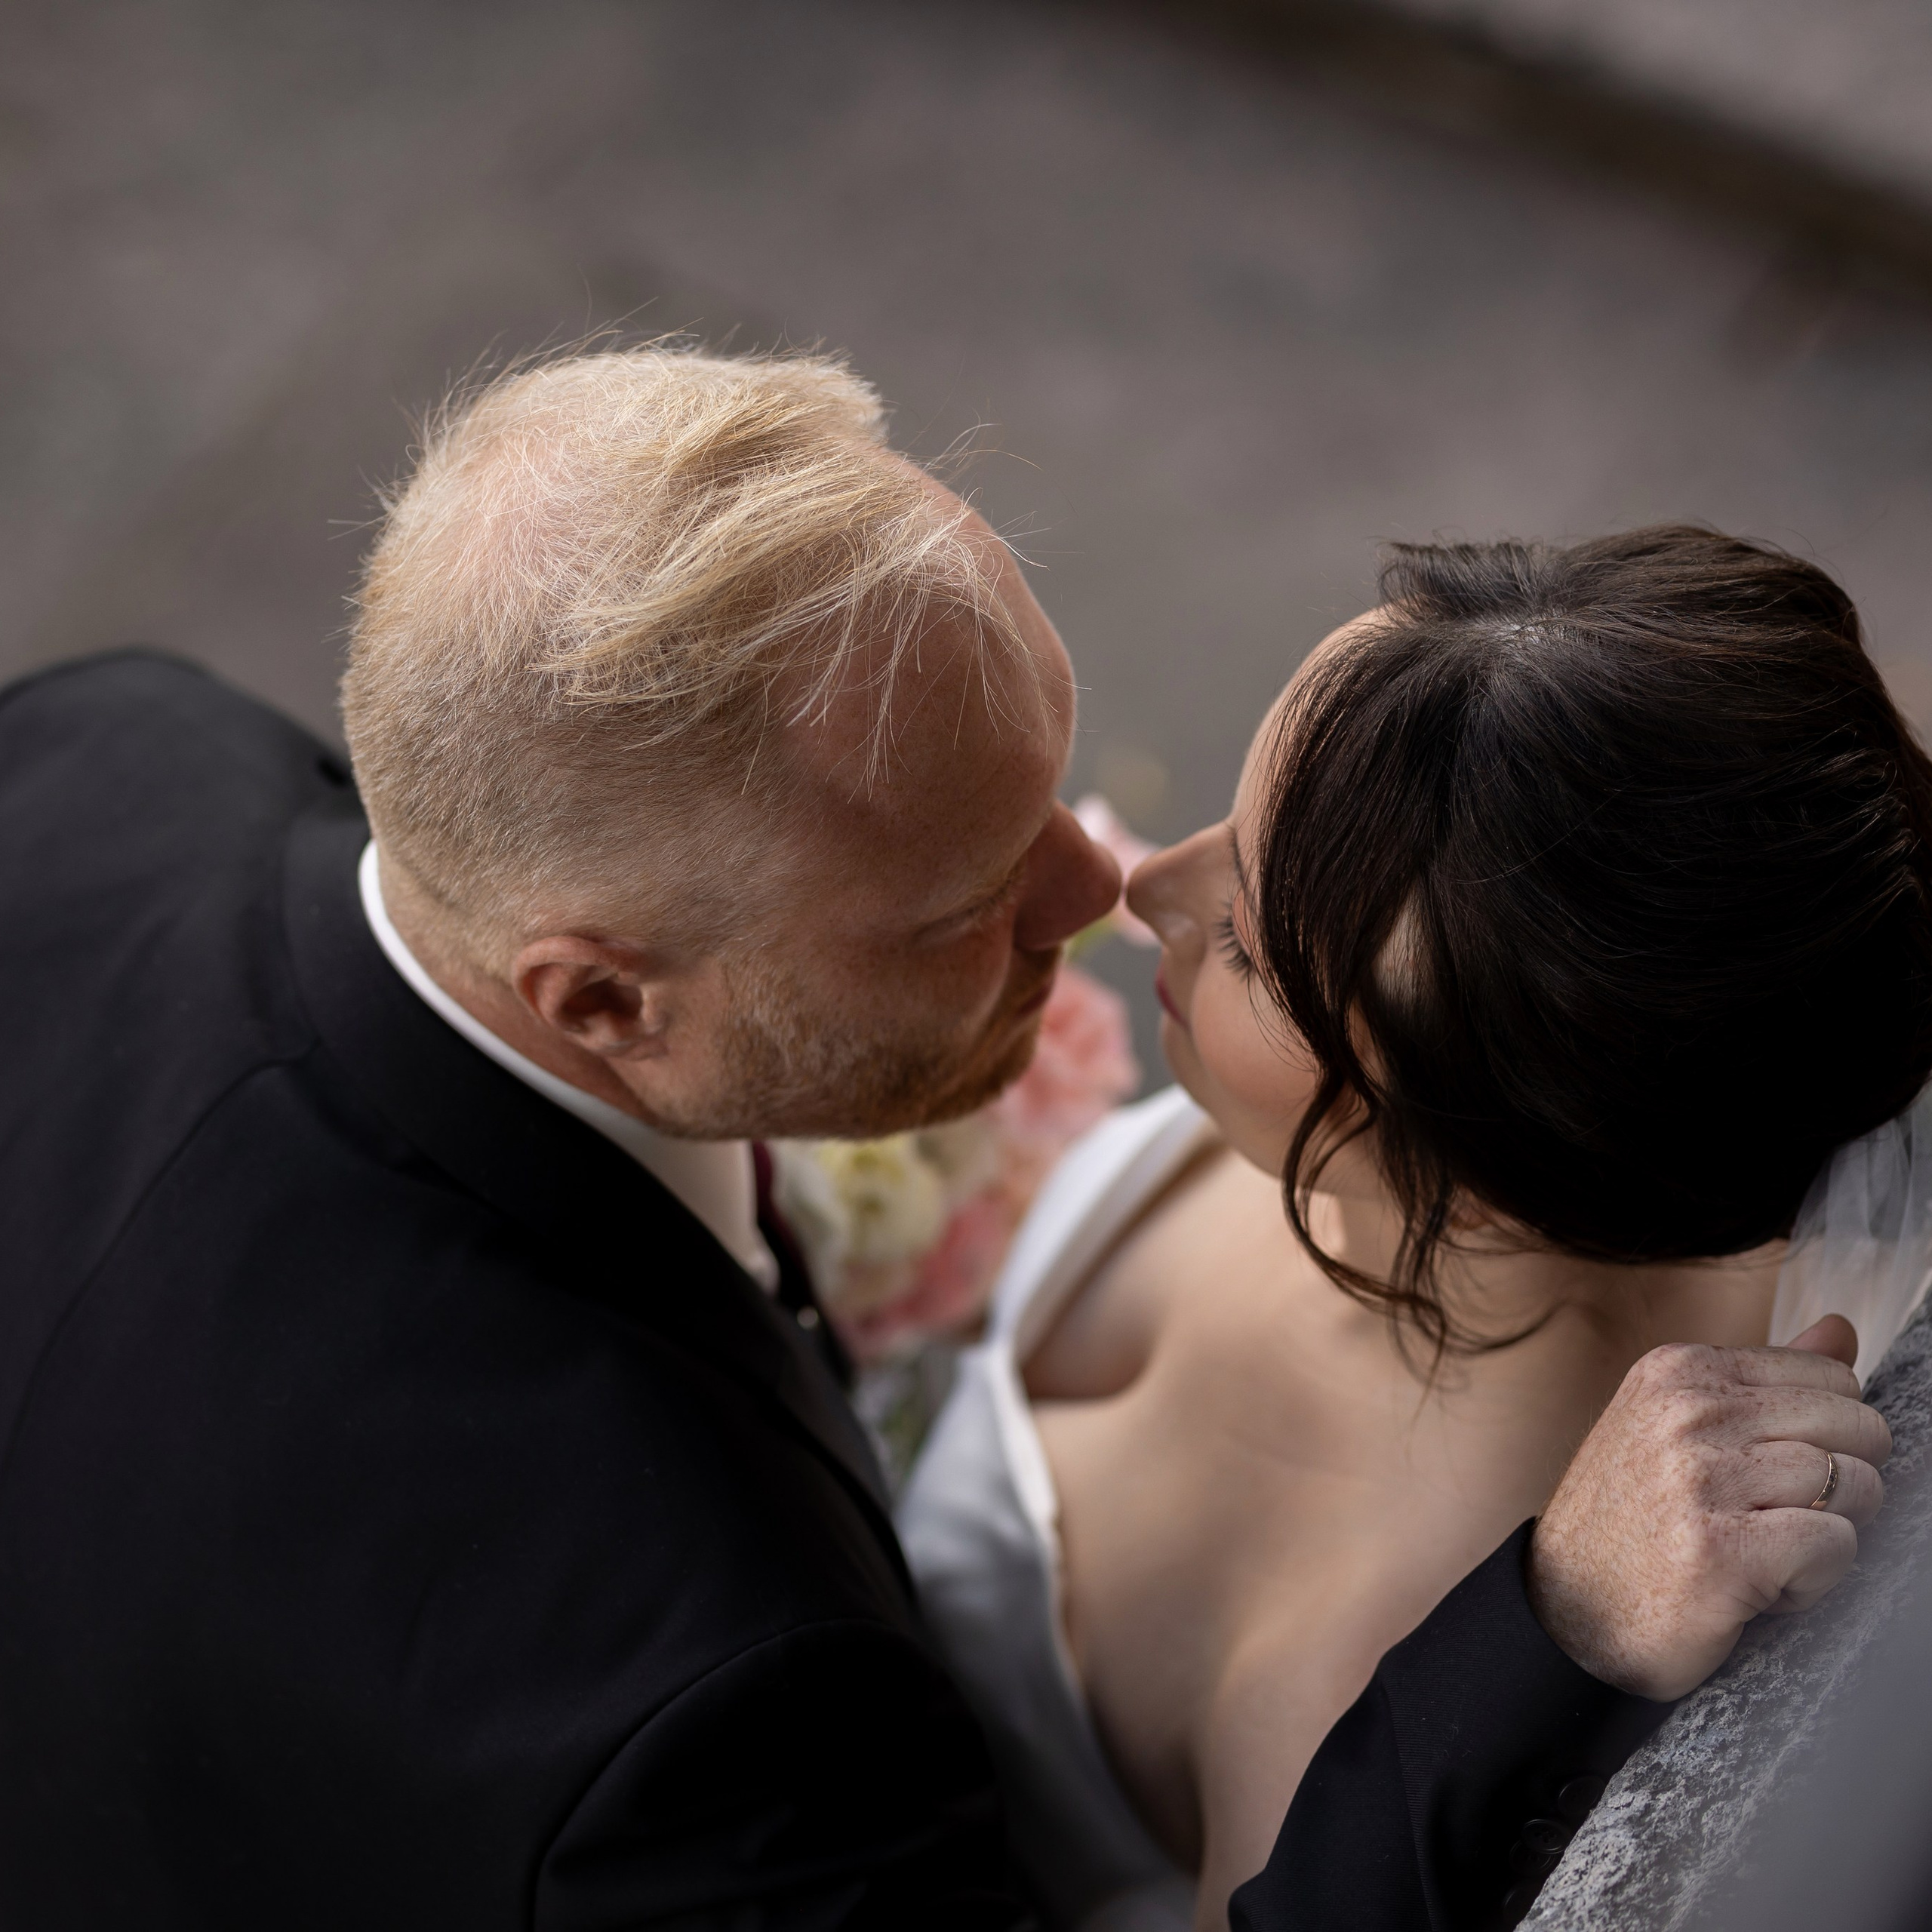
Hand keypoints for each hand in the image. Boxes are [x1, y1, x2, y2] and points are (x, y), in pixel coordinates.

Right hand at [1527, 1315, 1891, 1700]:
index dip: (1824, 1436)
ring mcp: (1700, 1478)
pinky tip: (1759, 1589)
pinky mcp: (1722, 1550)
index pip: (1832, 1377)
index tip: (1769, 1472)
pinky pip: (1837, 1545)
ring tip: (1761, 1554)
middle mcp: (1687, 1411)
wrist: (1568, 1613)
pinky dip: (1816, 1580)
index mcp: (1680, 1370)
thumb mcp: (1680, 1427)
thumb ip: (1765, 1380)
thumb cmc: (1635, 1521)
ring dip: (1825, 1536)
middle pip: (1855, 1426)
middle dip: (1840, 1484)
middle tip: (1773, 1519)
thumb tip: (1841, 1329)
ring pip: (1855, 1486)